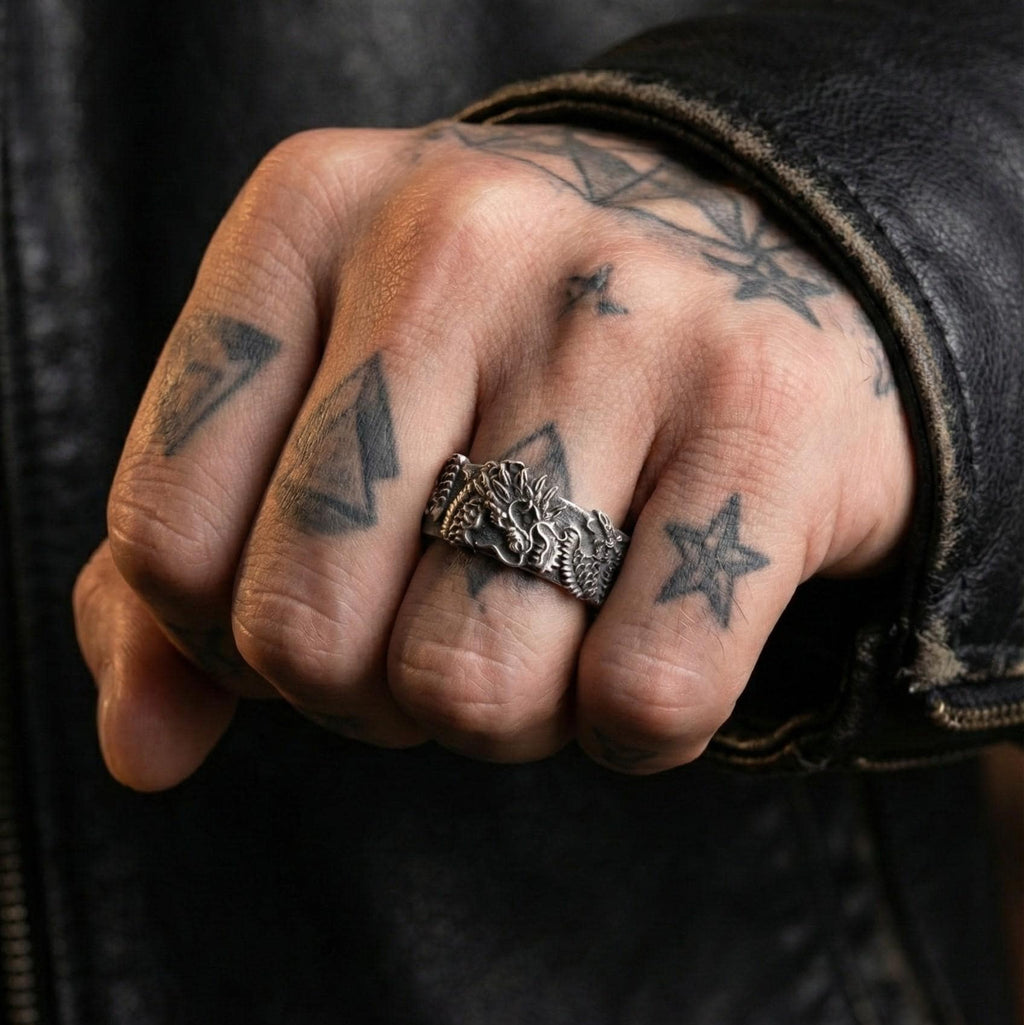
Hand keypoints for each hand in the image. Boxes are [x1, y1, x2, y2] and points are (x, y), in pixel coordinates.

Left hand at [73, 123, 912, 788]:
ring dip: (503, 712)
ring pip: (474, 686)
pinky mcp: (767, 411)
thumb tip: (142, 751)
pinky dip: (629, 724)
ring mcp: (627, 316)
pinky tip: (646, 630)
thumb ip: (185, 578)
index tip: (328, 602)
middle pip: (312, 634)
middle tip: (444, 623)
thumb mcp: (317, 411)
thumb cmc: (503, 361)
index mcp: (310, 216)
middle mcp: (459, 239)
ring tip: (549, 618)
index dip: (234, 639)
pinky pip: (644, 697)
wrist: (753, 261)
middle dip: (370, 692)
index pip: (168, 544)